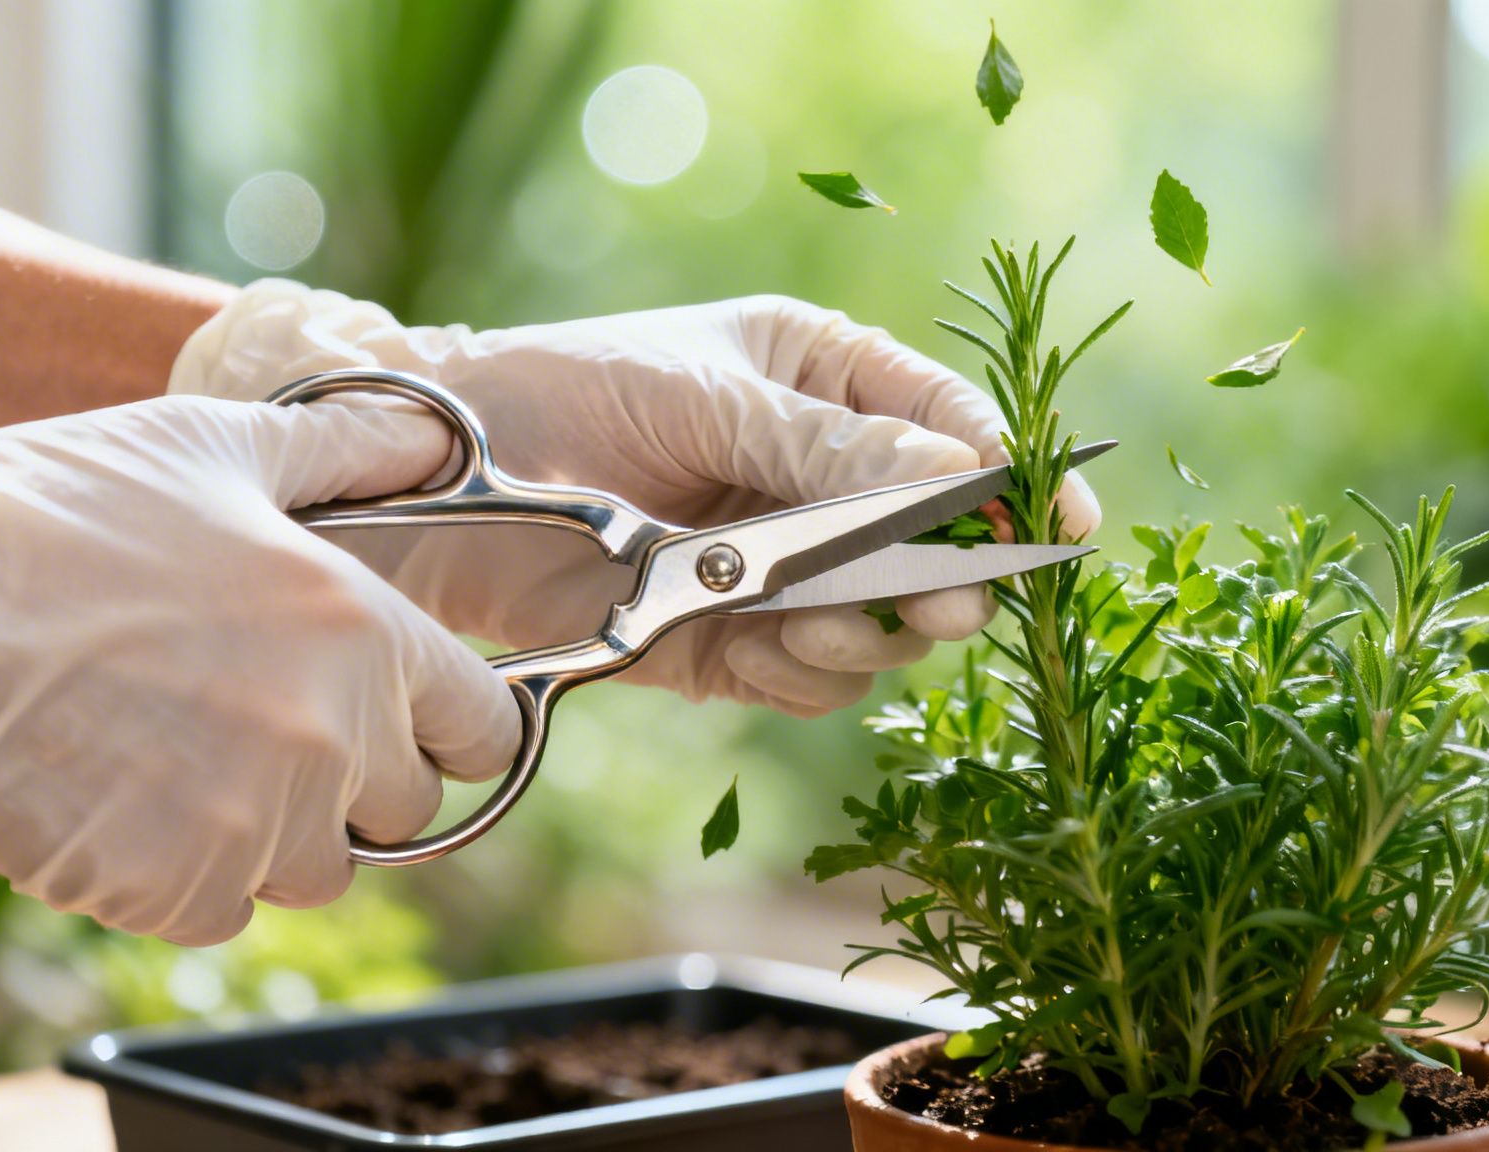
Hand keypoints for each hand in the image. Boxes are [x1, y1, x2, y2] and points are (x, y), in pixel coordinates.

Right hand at [0, 397, 518, 943]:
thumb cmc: (56, 511)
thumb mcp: (215, 444)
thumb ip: (350, 448)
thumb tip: (436, 436)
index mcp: (364, 635)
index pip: (486, 728)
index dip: (458, 724)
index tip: (419, 719)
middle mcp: (333, 740)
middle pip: (408, 809)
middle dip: (361, 780)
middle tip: (271, 722)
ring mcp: (256, 824)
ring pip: (319, 869)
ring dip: (276, 831)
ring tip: (185, 752)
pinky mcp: (173, 888)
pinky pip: (223, 908)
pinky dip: (187, 873)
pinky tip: (125, 795)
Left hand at [169, 284, 1099, 715]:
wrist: (430, 488)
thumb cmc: (562, 392)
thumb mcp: (706, 396)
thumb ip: (830, 446)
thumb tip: (960, 469)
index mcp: (819, 379)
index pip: (949, 427)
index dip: (1013, 475)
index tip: (1058, 517)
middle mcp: (811, 478)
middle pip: (932, 542)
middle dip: (941, 573)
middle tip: (942, 597)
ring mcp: (774, 566)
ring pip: (877, 623)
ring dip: (860, 632)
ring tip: (804, 617)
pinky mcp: (729, 643)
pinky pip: (808, 677)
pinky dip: (802, 674)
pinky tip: (760, 650)